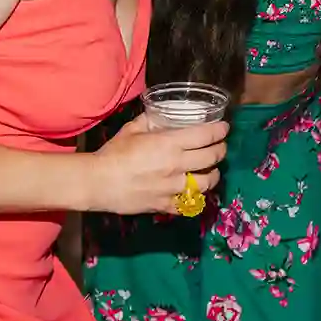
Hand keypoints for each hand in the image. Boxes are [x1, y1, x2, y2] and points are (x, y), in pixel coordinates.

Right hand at [88, 116, 227, 215]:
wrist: (97, 182)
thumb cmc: (114, 153)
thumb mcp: (133, 129)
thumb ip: (152, 121)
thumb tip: (163, 114)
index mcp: (170, 144)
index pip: (206, 136)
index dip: (220, 130)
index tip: (223, 128)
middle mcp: (177, 166)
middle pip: (212, 157)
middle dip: (220, 150)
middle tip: (219, 146)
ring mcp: (173, 189)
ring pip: (207, 183)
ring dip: (214, 174)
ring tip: (212, 171)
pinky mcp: (166, 205)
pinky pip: (190, 204)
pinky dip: (196, 197)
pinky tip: (196, 192)